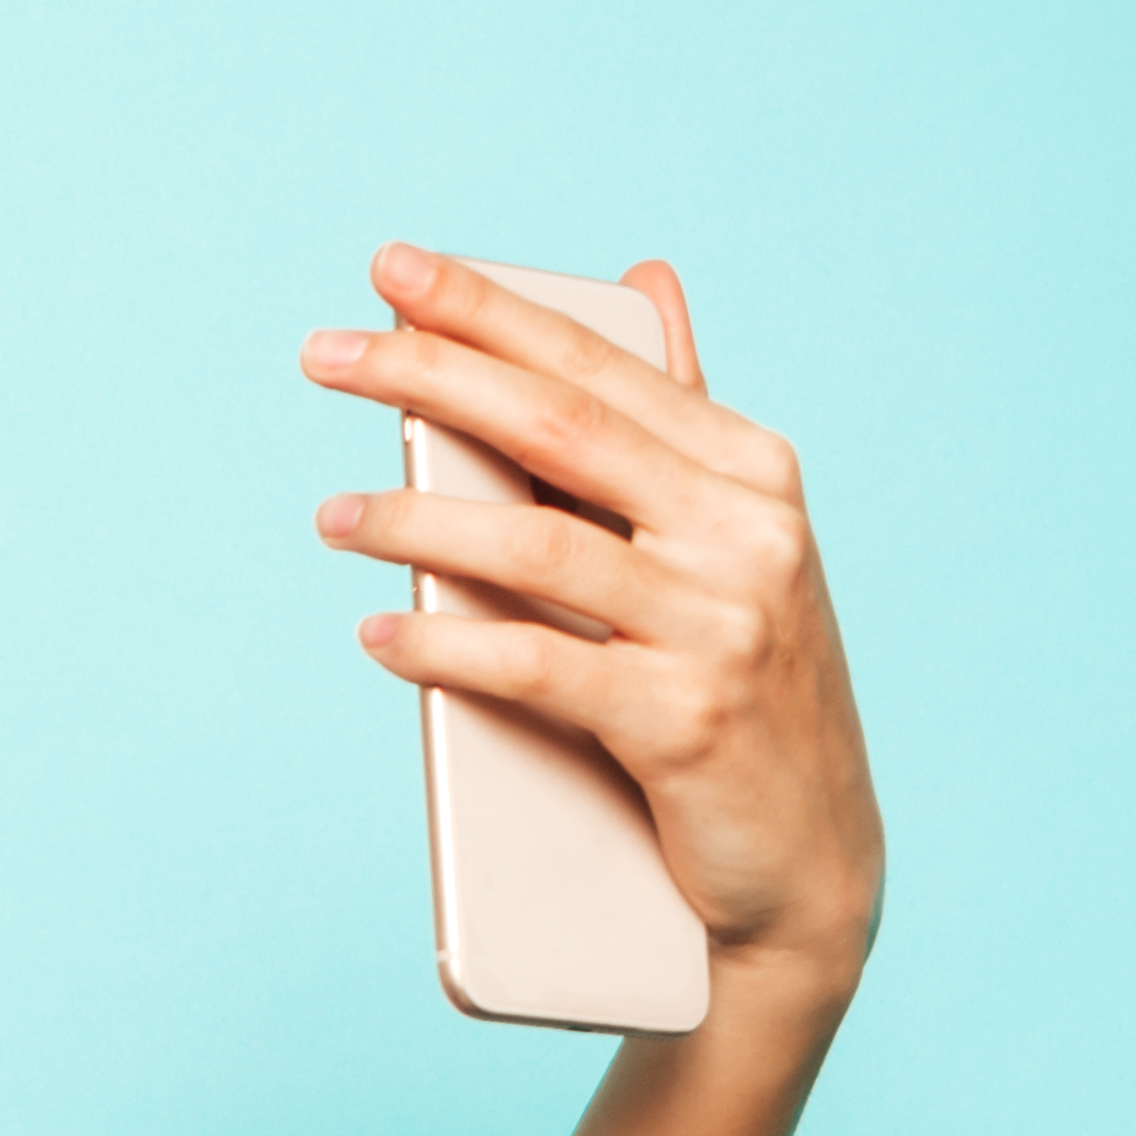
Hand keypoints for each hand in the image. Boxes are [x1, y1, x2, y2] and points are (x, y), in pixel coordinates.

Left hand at [305, 243, 883, 1014]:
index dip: (489, 311)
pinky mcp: (685, 722)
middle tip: (325, 352)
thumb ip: (679, 418)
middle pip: (559, 430)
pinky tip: (380, 634)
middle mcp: (745, 532)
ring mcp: (721, 626)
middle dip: (433, 376)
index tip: (390, 269)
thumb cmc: (747, 695)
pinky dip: (449, 650)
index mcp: (750, 470)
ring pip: (538, 549)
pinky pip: (540, 671)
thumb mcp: (728, 541)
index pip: (596, 367)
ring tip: (329, 517)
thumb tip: (645, 274)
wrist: (810, 866)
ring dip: (416, 523)